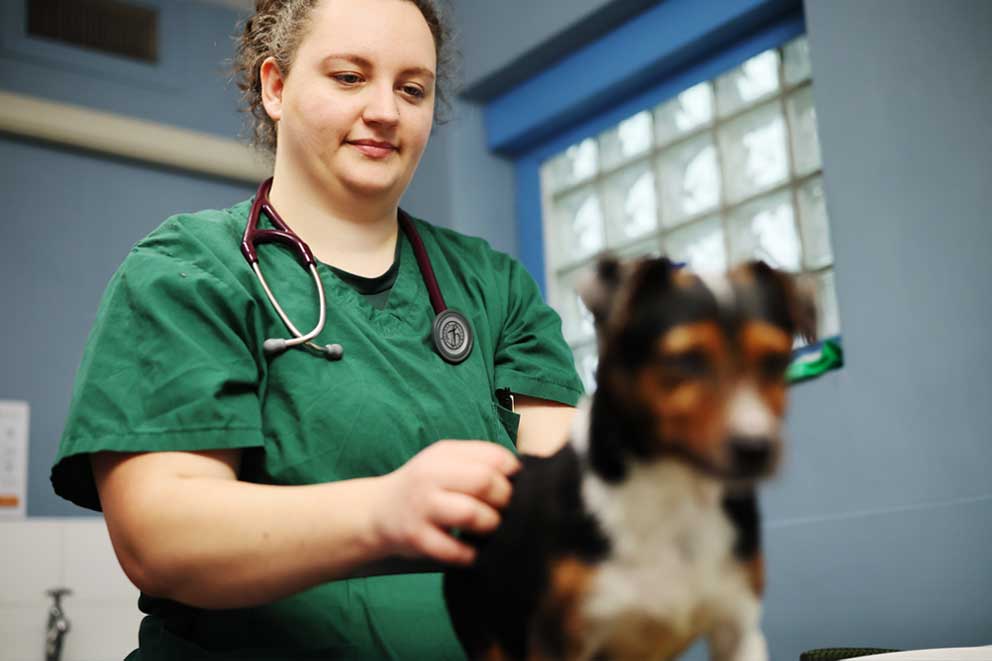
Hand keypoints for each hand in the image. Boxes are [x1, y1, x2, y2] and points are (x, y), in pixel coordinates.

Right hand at [372, 441, 519, 565]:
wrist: (377, 511)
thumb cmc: (425, 487)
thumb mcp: (445, 462)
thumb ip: (479, 462)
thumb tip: (523, 476)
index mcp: (445, 453)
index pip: (493, 457)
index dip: (512, 474)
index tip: (514, 485)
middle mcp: (431, 476)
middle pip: (485, 482)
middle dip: (505, 499)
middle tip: (504, 510)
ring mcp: (422, 506)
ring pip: (471, 514)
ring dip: (490, 525)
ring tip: (489, 528)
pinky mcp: (416, 537)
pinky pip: (454, 549)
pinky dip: (469, 554)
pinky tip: (471, 551)